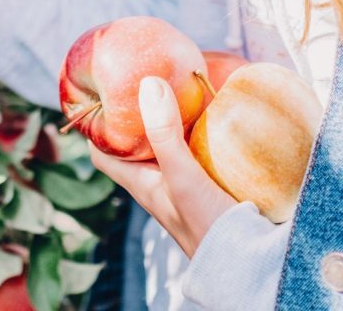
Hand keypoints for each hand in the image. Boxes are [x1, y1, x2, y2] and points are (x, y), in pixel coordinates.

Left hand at [90, 77, 236, 257]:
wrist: (247, 261)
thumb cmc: (206, 224)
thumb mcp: (181, 175)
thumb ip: (164, 134)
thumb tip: (148, 84)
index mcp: (140, 183)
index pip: (103, 153)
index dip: (96, 126)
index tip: (101, 94)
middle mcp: (158, 182)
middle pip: (137, 144)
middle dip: (139, 114)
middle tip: (147, 80)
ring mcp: (185, 182)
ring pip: (170, 144)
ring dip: (174, 120)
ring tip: (181, 87)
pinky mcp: (211, 182)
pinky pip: (201, 150)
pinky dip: (204, 131)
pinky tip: (217, 114)